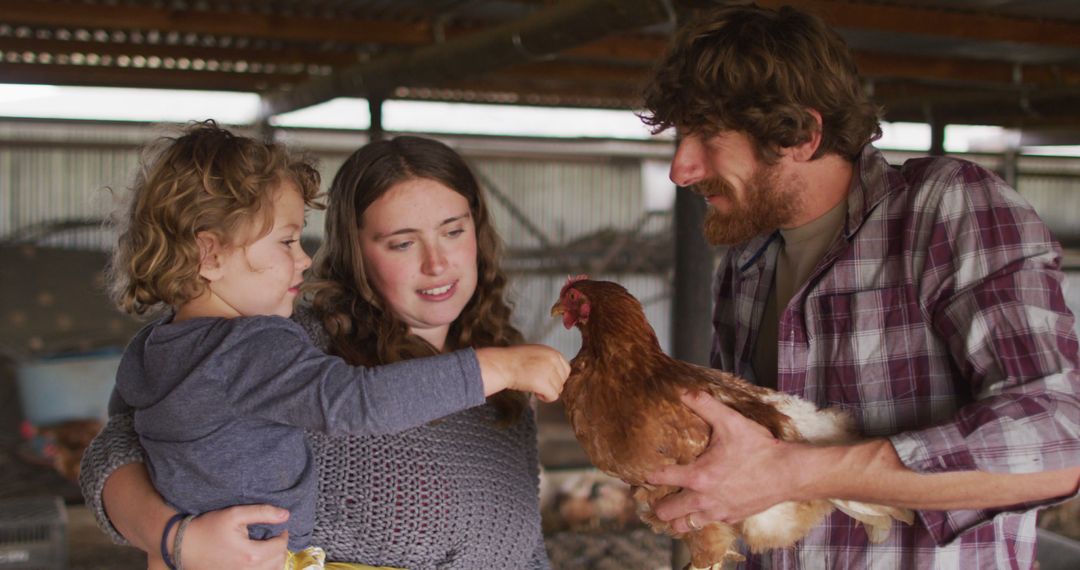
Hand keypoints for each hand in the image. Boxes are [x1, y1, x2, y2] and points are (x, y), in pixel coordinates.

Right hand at [177, 505, 289, 569]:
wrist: (182, 545)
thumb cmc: (207, 527)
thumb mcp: (235, 514)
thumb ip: (262, 513)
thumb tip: (286, 515)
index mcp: (251, 555)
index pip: (280, 547)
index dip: (283, 535)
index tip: (279, 528)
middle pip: (278, 562)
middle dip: (280, 548)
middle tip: (274, 537)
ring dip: (274, 560)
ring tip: (268, 548)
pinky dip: (263, 568)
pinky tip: (258, 560)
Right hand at [475, 344, 569, 402]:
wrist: (503, 365)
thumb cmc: (513, 360)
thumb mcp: (535, 352)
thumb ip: (548, 360)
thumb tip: (556, 373)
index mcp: (552, 352)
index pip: (566, 369)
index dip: (557, 377)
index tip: (547, 379)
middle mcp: (553, 361)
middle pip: (563, 380)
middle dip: (552, 385)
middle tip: (539, 384)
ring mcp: (549, 372)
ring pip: (558, 389)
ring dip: (547, 391)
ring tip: (535, 387)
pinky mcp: (544, 384)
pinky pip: (553, 396)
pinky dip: (545, 398)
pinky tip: (536, 393)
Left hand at [647, 391, 801, 531]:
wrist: (788, 473)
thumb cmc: (759, 448)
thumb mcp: (731, 422)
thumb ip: (705, 405)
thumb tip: (684, 391)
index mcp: (698, 476)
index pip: (661, 478)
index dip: (649, 475)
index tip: (645, 473)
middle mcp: (703, 499)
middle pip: (666, 512)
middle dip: (657, 504)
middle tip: (656, 495)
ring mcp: (717, 513)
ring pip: (684, 526)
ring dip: (676, 518)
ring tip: (674, 507)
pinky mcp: (731, 519)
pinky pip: (705, 525)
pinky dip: (697, 520)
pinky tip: (700, 509)